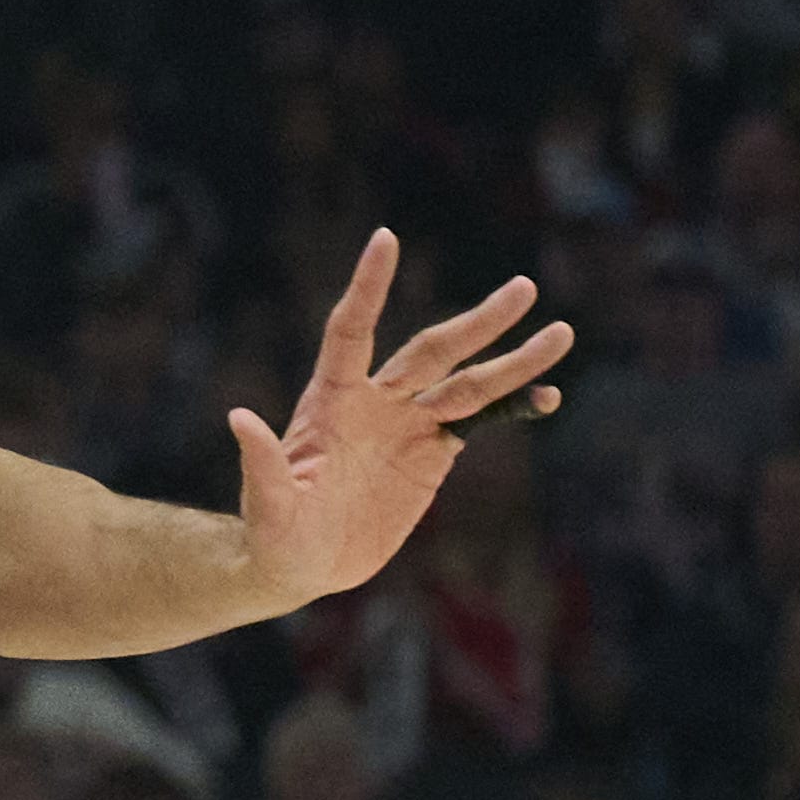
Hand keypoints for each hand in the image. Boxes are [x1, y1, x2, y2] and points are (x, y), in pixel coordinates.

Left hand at [225, 232, 577, 612]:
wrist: (301, 560)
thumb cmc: (273, 532)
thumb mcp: (265, 504)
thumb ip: (261, 464)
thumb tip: (239, 418)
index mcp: (332, 399)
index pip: (351, 330)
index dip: (368, 287)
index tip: (386, 238)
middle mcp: (376, 401)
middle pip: (432, 350)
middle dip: (479, 323)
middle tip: (524, 289)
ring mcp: (408, 425)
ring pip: (468, 383)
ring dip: (513, 359)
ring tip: (561, 333)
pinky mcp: (432, 454)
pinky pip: (480, 422)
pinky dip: (513, 408)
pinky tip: (548, 395)